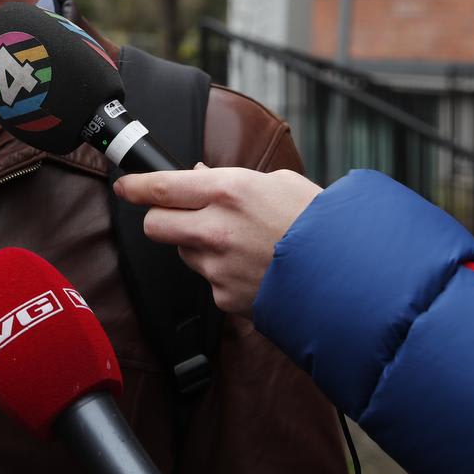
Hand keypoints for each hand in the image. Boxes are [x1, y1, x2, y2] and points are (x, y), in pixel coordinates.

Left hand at [113, 165, 323, 316]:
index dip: (135, 187)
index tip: (125, 186)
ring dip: (198, 247)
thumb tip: (198, 176)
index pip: (161, 187)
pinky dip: (222, 275)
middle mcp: (216, 228)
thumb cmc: (318, 224)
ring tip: (238, 244)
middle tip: (179, 216)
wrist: (348, 275)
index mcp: (229, 191)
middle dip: (161, 219)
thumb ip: (230, 181)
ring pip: (183, 254)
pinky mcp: (225, 297)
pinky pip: (209, 281)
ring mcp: (218, 266)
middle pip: (155, 225)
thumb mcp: (277, 183)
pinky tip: (251, 268)